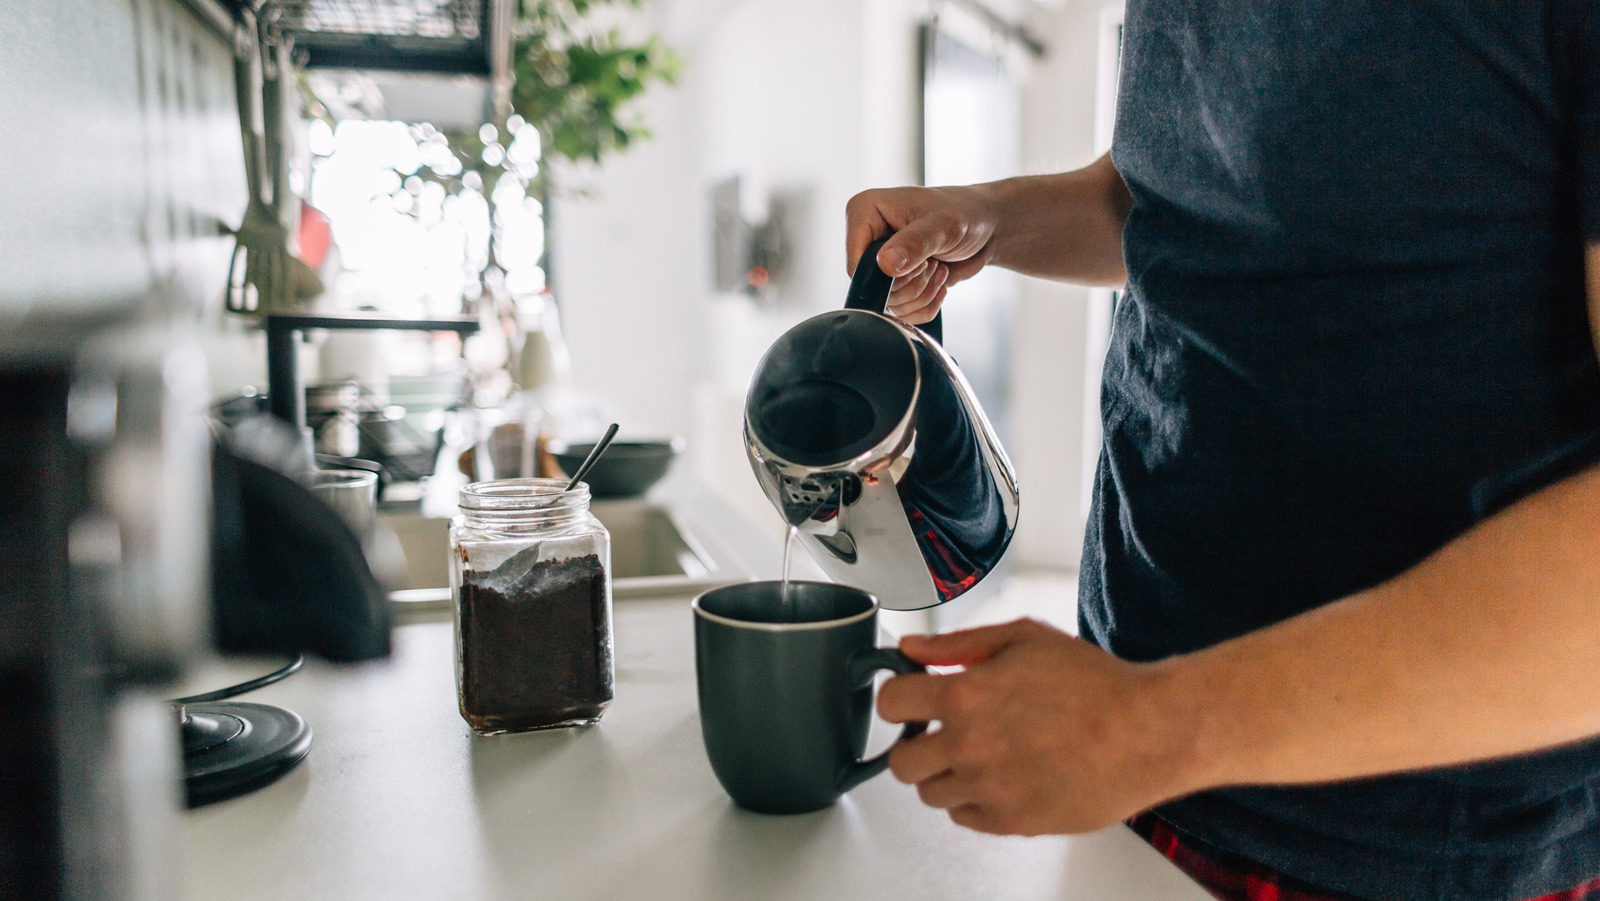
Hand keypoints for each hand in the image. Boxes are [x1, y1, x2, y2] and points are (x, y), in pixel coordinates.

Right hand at [844, 185, 1000, 323]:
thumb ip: (913, 244)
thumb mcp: (941, 225)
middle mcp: (866, 238)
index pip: (856, 262)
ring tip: (938, 267)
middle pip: (872, 287)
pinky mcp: (894, 282)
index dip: (886, 274)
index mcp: (865, 211)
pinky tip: (939, 281)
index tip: (919, 262)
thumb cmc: (963, 212)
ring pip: (888, 303)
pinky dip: (926, 304)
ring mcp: (880, 262)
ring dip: (922, 293)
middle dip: (911, 283)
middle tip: (933, 262)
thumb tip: (885, 265)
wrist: (984, 226)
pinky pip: (902, 312)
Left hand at [877, 619, 1202, 835]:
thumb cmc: (1095, 684)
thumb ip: (958, 644)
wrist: (1147, 732)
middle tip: (940, 732)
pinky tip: (1001, 776)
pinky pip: (965, 818)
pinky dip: (974, 800)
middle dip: (914, 743)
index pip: (889, 704)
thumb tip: (912, 649)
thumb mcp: (1024, 639)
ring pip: (931, 794)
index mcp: (967, 696)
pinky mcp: (1013, 821)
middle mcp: (970, 746)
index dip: (898, 697)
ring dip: (945, 774)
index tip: (911, 698)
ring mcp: (990, 789)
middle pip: (900, 762)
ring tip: (981, 753)